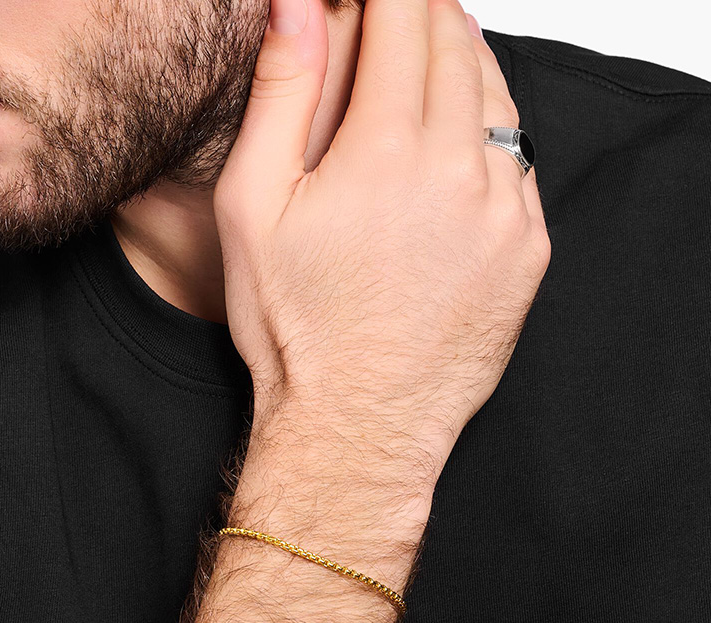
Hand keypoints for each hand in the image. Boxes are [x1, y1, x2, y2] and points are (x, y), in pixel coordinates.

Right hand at [214, 0, 551, 471]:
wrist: (356, 424)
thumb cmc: (295, 330)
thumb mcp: (253, 208)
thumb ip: (280, 93)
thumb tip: (302, 2)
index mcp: (385, 150)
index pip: (403, 18)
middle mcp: (459, 170)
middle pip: (456, 46)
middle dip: (425, 13)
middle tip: (401, 9)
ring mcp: (503, 212)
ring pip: (496, 97)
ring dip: (464, 64)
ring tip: (430, 61)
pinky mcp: (526, 251)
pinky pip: (520, 161)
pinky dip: (491, 132)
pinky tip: (458, 143)